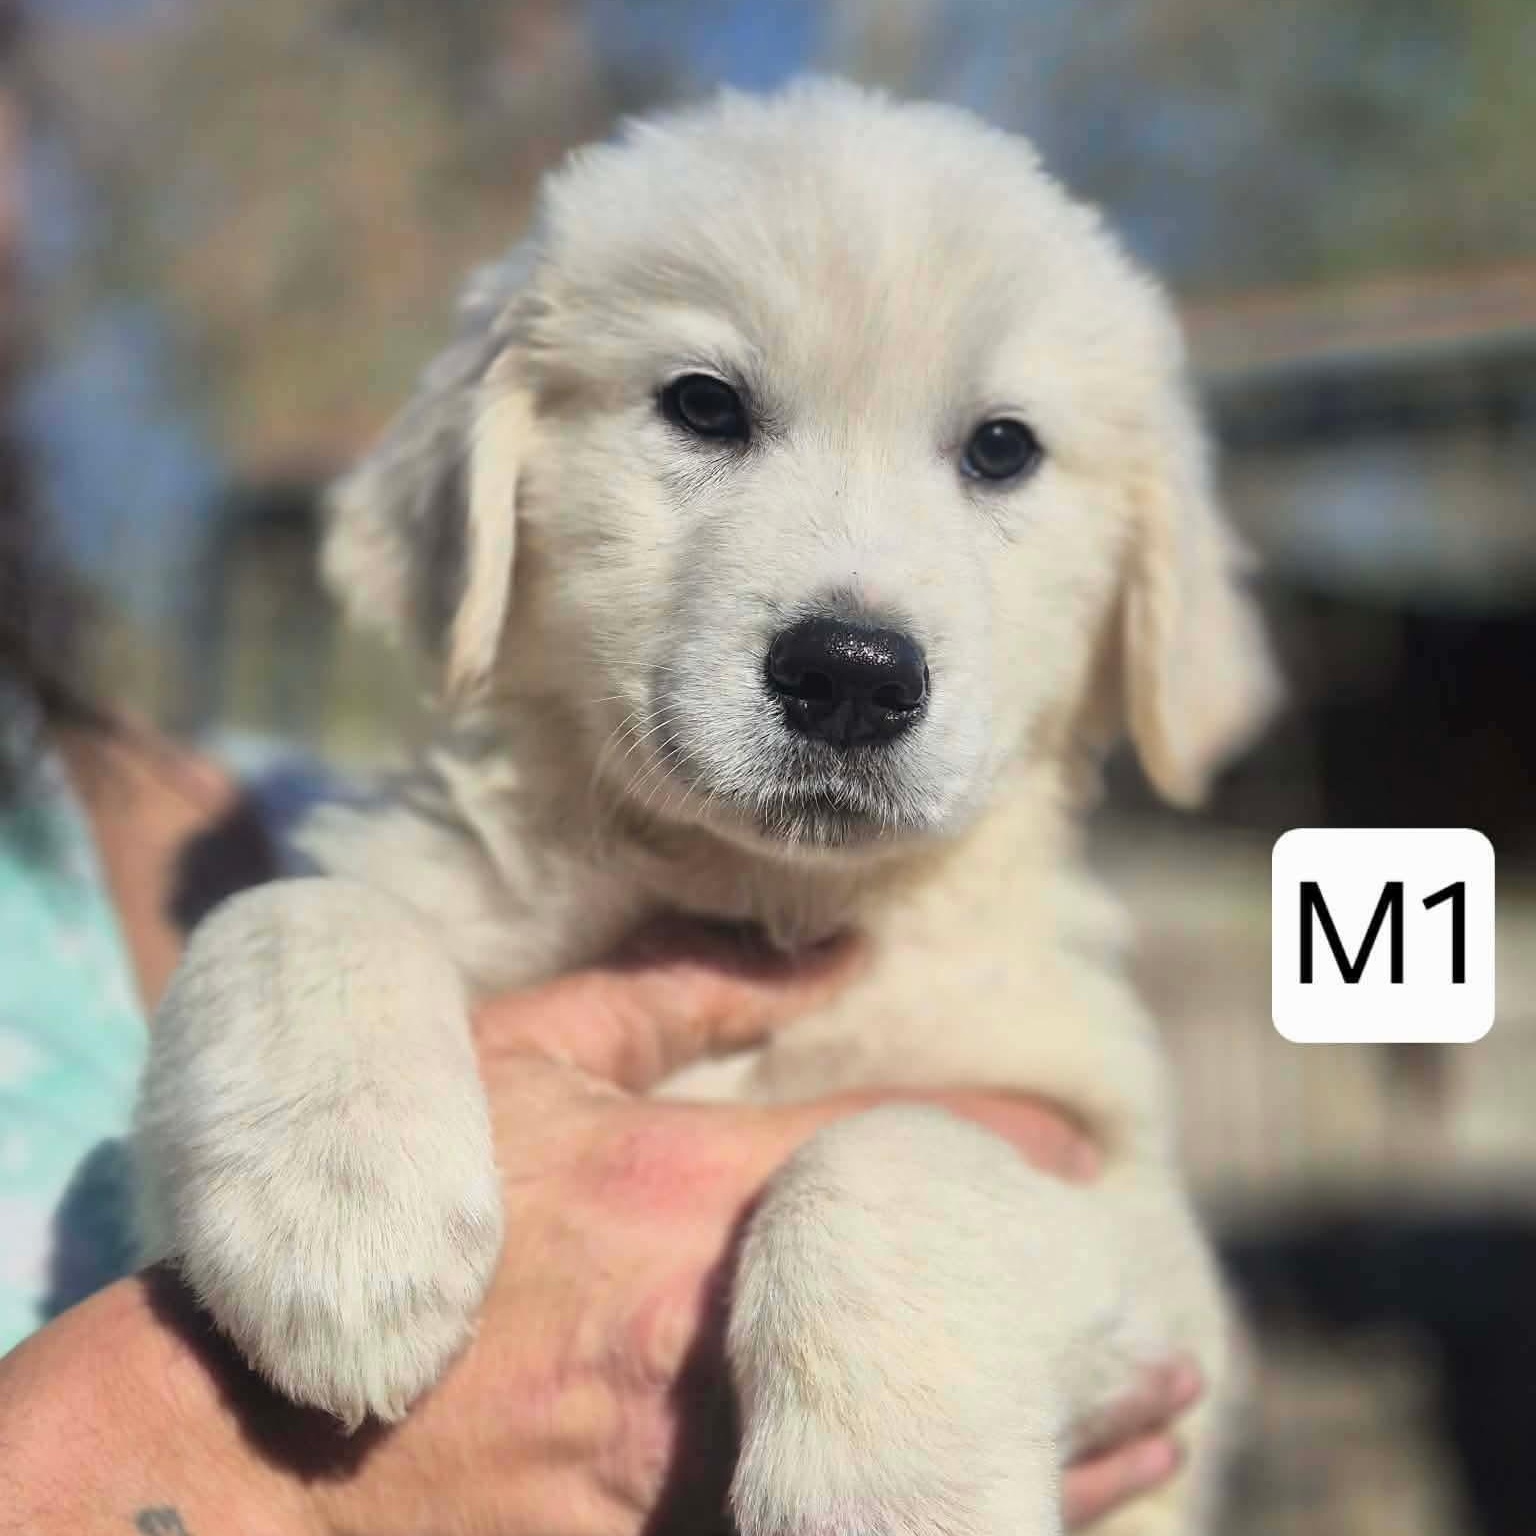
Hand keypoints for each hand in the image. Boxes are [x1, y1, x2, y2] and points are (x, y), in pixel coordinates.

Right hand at [0, 931, 1197, 1535]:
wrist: (255, 1446)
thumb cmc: (406, 1223)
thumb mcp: (518, 1066)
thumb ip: (672, 997)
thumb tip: (816, 951)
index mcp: (685, 1194)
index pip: (893, 1157)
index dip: (1002, 1151)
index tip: (1078, 1153)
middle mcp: (711, 1335)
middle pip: (935, 1341)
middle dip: (1068, 1360)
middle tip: (1170, 1360)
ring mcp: (692, 1470)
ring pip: (912, 1465)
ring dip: (1040, 1470)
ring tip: (1143, 1452)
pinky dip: (923, 1525)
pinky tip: (987, 1523)